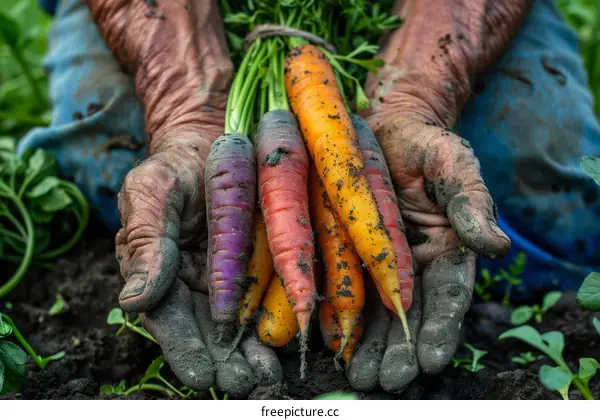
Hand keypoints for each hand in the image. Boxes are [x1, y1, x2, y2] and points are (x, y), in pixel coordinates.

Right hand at [87, 0, 281, 395]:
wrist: (219, 137)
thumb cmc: (179, 166)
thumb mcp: (152, 193)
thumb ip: (145, 242)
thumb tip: (133, 300)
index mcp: (163, 275)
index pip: (171, 320)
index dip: (186, 348)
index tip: (203, 372)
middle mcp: (200, 285)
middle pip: (211, 334)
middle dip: (227, 362)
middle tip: (244, 382)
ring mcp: (236, 279)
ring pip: (244, 326)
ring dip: (257, 353)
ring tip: (270, 373)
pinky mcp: (269, 266)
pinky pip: (274, 299)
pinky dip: (283, 322)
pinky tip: (295, 341)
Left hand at [346, 0, 528, 392]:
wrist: (384, 129)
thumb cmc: (425, 145)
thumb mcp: (453, 165)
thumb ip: (471, 202)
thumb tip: (496, 245)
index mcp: (447, 248)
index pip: (448, 295)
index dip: (441, 327)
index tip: (432, 358)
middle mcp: (414, 263)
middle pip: (409, 314)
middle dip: (400, 350)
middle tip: (387, 380)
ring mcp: (379, 261)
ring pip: (377, 312)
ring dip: (369, 345)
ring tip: (359, 374)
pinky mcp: (349, 253)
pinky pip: (345, 288)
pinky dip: (340, 317)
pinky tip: (333, 342)